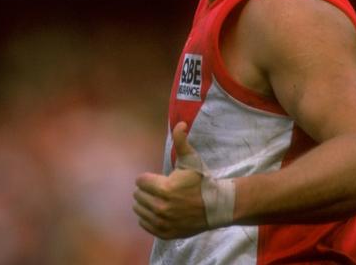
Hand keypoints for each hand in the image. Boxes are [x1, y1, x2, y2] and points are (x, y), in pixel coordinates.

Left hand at [132, 122, 207, 238]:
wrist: (216, 206)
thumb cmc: (202, 181)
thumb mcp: (191, 159)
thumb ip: (181, 140)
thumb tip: (180, 123)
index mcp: (164, 188)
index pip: (140, 181)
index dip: (148, 178)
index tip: (158, 178)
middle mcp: (161, 207)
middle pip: (138, 196)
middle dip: (146, 190)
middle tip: (158, 189)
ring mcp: (163, 222)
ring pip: (139, 210)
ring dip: (145, 203)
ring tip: (157, 199)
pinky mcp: (165, 233)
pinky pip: (145, 224)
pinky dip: (147, 217)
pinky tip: (156, 211)